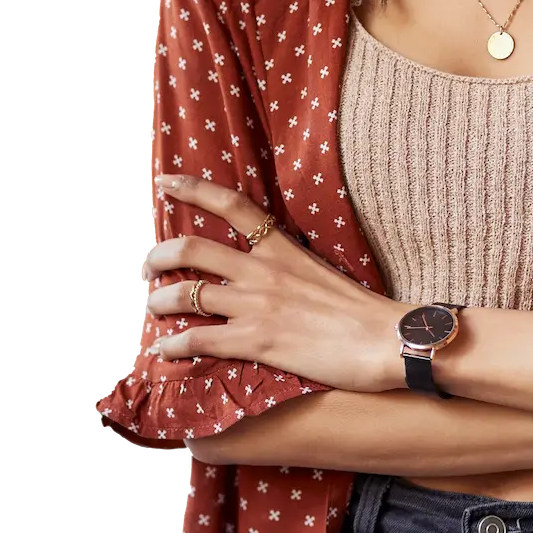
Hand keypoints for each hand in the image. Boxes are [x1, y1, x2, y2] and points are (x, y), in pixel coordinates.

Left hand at [141, 173, 413, 391]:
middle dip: (159, 255)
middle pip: (193, 249)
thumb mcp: (320, 271)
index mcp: (282, 247)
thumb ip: (289, 267)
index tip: (165, 181)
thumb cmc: (360, 310)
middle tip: (150, 265)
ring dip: (160, 301)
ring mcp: (256, 305)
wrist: (383, 340)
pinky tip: (163, 351)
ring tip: (153, 308)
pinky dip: (173, 346)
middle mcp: (263, 270)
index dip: (193, 189)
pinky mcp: (255, 341)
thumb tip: (269, 272)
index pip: (232, 206)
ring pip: (186, 294)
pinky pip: (198, 340)